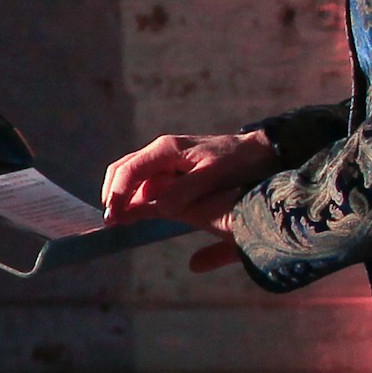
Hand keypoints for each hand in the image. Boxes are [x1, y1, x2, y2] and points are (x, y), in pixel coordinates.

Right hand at [99, 131, 272, 270]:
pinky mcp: (173, 169)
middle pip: (123, 171)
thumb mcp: (213, 176)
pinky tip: (137, 213)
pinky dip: (137, 197)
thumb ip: (184, 190)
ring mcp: (165, 160)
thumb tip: (158, 207)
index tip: (112, 218)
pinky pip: (147, 182)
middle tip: (111, 222)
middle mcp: (161, 152)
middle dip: (113, 195)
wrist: (259, 151)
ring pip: (132, 177)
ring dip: (123, 197)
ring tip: (120, 221)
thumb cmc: (238, 161)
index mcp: (166, 150)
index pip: (129, 171)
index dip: (117, 195)